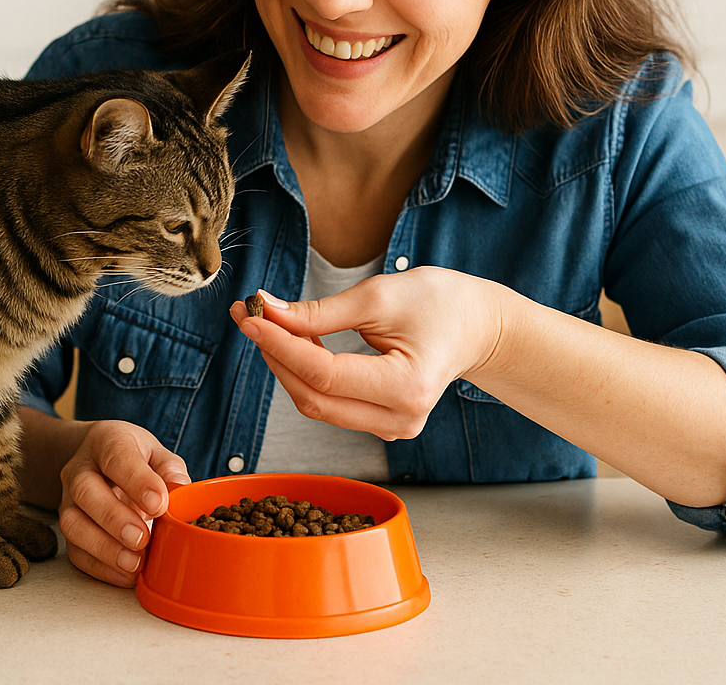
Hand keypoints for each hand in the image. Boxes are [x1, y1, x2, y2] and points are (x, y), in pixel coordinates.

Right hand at [56, 420, 189, 587]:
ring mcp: (69, 499)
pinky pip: (75, 550)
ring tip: (134, 562)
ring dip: (104, 547)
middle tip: (142, 538)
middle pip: (85, 490)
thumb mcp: (156, 453)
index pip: (117, 456)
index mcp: (106, 441)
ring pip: (73, 523)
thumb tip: (180, 488)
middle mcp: (80, 468)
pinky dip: (100, 567)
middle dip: (113, 518)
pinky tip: (125, 574)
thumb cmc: (134, 458)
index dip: (137, 481)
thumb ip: (169, 469)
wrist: (99, 462)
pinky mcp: (70, 528)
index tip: (158, 504)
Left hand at [229, 267, 511, 439]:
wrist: (477, 326)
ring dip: (285, 365)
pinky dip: (305, 375)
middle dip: (275, 355)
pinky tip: (293, 343)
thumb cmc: (438, 303)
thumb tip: (267, 312)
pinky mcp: (382, 424)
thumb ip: (320, 312)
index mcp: (406, 387)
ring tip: (266, 324)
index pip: (324, 375)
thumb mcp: (379, 296)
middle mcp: (400, 419)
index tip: (250, 315)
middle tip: (249, 314)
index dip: (280, 346)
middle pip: (314, 397)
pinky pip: (330, 405)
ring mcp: (392, 428)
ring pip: (317, 405)